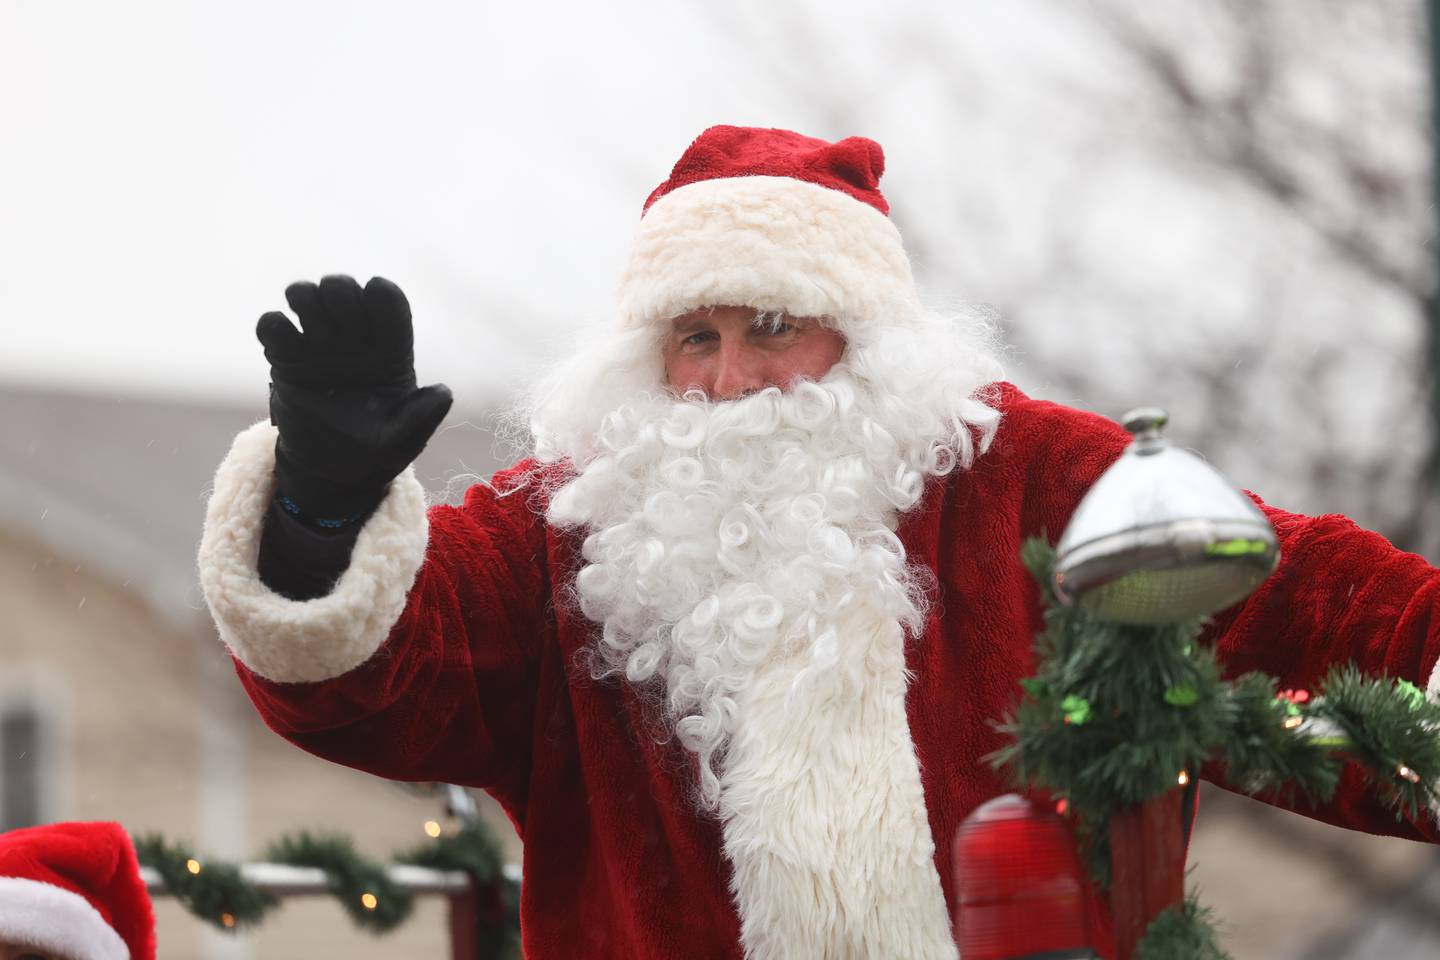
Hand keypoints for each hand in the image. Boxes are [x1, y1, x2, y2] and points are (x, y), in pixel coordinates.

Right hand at [256, 275, 451, 521]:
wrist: (329, 470)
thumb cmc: (373, 451)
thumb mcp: (402, 439)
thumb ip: (423, 415)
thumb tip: (442, 391)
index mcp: (388, 351)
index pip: (389, 302)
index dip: (382, 294)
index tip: (375, 298)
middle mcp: (353, 340)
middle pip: (343, 289)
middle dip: (339, 293)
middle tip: (337, 330)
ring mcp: (317, 346)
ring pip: (306, 295)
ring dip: (304, 298)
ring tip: (311, 333)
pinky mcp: (285, 359)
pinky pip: (271, 325)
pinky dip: (272, 325)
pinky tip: (283, 347)